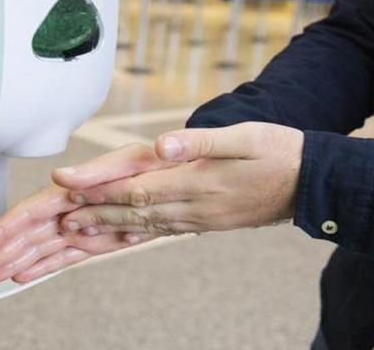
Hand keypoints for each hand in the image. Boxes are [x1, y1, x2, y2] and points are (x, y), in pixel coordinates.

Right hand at [0, 144, 173, 285]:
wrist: (185, 179)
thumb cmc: (159, 163)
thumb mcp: (132, 161)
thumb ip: (98, 172)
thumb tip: (62, 176)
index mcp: (76, 188)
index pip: (33, 211)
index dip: (5, 227)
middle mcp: (74, 207)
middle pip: (28, 233)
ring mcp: (83, 226)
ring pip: (39, 248)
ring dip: (11, 262)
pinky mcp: (96, 241)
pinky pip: (62, 257)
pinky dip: (41, 267)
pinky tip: (20, 275)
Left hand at [60, 122, 303, 238]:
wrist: (311, 184)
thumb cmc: (279, 153)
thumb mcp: (245, 136)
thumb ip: (200, 142)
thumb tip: (163, 144)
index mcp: (198, 182)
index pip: (138, 189)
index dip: (102, 191)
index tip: (71, 190)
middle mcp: (194, 206)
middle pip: (134, 213)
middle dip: (95, 215)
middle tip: (62, 219)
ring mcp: (199, 218)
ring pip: (145, 226)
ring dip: (109, 228)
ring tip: (80, 230)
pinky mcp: (206, 222)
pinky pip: (164, 232)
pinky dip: (137, 235)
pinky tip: (124, 237)